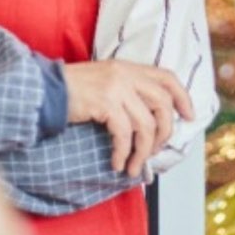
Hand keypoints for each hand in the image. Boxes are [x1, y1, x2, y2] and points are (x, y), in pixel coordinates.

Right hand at [62, 61, 193, 177]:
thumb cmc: (73, 91)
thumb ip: (128, 92)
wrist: (45, 91)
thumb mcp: (106, 82)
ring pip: (146, 124)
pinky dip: (124, 153)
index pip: (167, 77)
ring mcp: (116, 87)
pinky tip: (117, 163)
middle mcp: (126, 74)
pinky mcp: (105, 103)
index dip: (182, 97)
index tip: (189, 116)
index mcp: (129, 67)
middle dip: (164, 133)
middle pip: (162, 104)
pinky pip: (124, 135)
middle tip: (154, 151)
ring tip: (133, 166)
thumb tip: (150, 121)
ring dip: (143, 152)